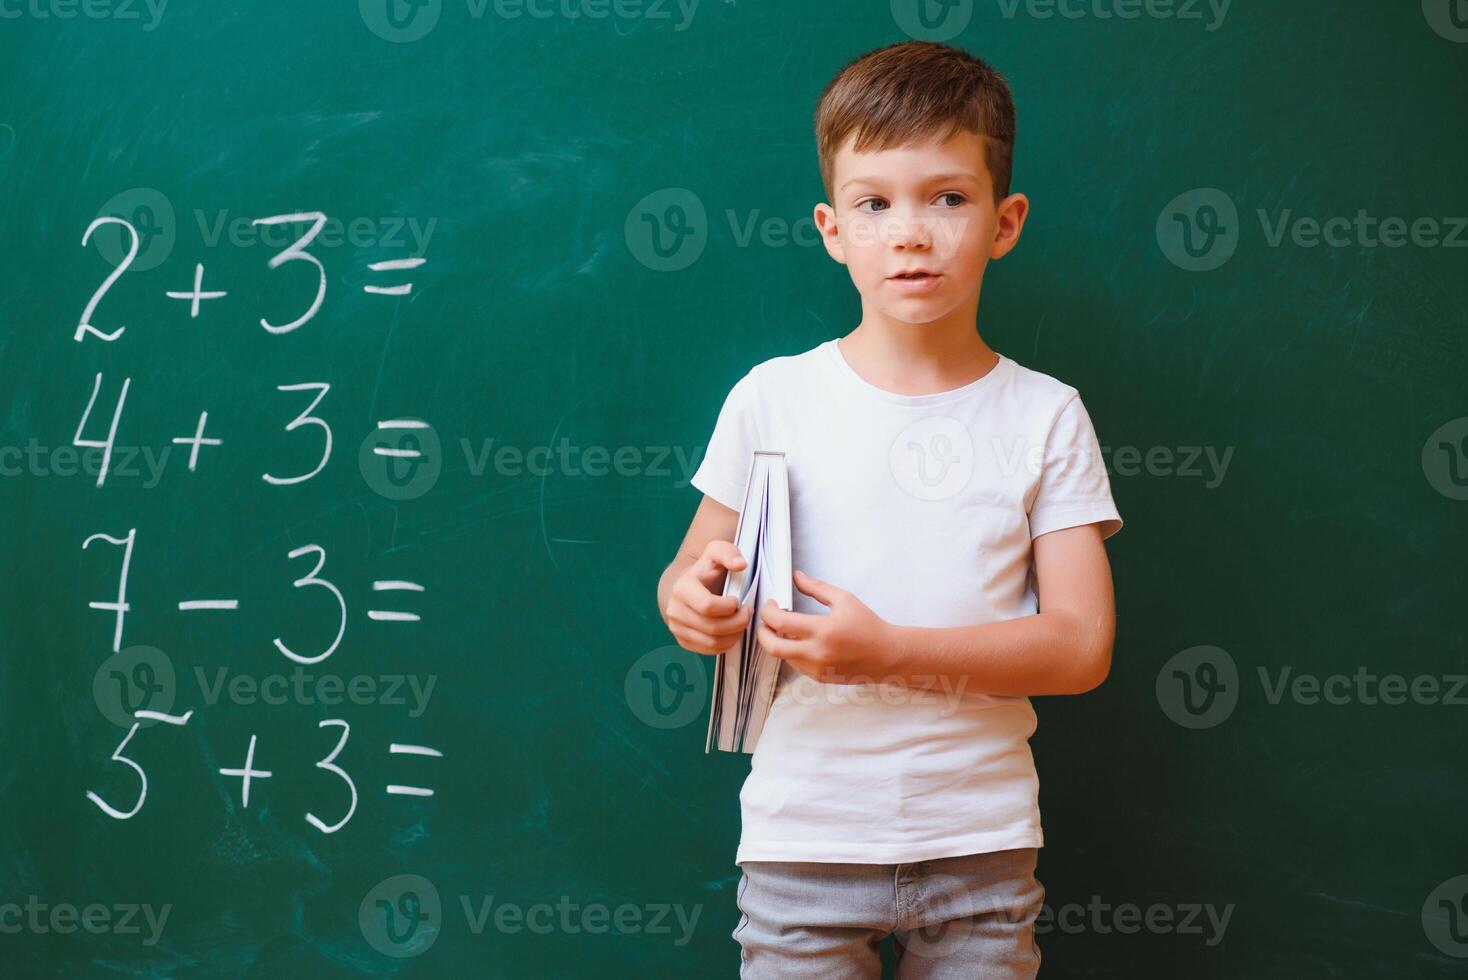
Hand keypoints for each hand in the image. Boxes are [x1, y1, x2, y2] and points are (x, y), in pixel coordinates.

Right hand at [664, 539, 753, 655]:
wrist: (686, 587)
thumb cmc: (705, 570)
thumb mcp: (716, 552)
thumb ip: (729, 553)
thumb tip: (740, 565)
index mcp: (682, 588)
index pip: (708, 606)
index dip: (730, 607)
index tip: (739, 600)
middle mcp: (674, 610)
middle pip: (713, 627)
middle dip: (737, 623)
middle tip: (747, 613)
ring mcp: (676, 627)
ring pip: (712, 642)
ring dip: (734, 635)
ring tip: (741, 622)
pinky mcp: (682, 641)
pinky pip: (708, 650)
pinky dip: (725, 645)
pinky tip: (731, 632)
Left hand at [756, 570, 895, 682]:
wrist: (887, 655)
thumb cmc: (868, 626)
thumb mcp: (844, 599)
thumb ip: (816, 588)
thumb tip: (796, 576)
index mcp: (823, 631)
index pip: (780, 622)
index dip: (768, 611)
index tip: (771, 604)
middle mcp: (817, 653)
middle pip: (772, 646)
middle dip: (762, 631)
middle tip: (766, 620)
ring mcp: (817, 668)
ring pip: (782, 656)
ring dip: (777, 641)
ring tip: (785, 628)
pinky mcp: (818, 677)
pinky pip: (794, 664)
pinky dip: (790, 652)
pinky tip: (798, 640)